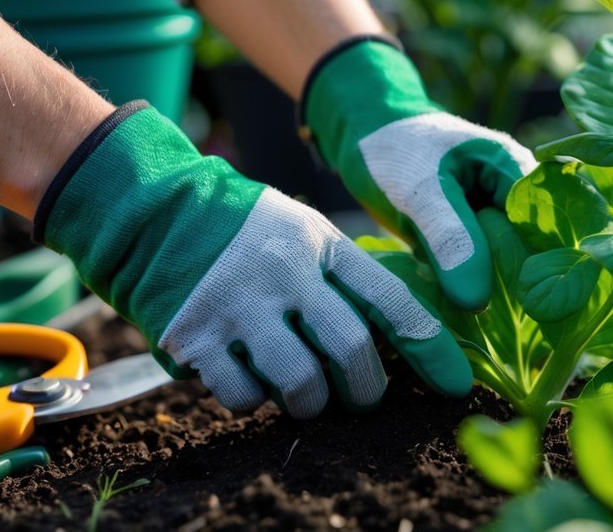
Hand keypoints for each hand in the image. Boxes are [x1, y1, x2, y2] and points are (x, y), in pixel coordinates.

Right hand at [37, 102, 470, 417]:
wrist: (156, 209)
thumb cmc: (245, 229)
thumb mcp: (305, 231)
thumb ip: (346, 274)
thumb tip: (400, 329)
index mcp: (323, 245)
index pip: (393, 300)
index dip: (432, 348)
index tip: (455, 384)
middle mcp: (287, 273)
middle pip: (352, 349)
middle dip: (367, 389)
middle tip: (363, 396)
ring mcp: (241, 305)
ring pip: (301, 382)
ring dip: (313, 403)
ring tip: (308, 396)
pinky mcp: (197, 336)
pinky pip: (244, 395)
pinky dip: (257, 401)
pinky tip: (253, 380)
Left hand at [302, 38, 536, 309]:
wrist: (364, 138)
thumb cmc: (395, 151)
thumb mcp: (420, 192)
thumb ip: (451, 238)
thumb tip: (479, 300)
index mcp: (517, 169)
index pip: (551, 227)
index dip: (549, 270)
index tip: (537, 313)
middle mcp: (515, 196)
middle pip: (537, 251)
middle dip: (528, 290)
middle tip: (516, 331)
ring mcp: (494, 219)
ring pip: (512, 267)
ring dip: (502, 298)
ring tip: (491, 336)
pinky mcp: (472, 240)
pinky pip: (483, 273)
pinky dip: (475, 294)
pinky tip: (467, 323)